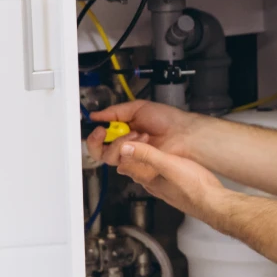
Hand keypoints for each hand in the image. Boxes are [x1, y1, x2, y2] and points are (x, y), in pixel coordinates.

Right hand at [85, 100, 200, 168]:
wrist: (182, 131)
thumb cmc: (166, 119)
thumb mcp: (137, 108)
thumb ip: (114, 112)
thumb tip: (95, 115)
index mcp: (122, 132)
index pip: (100, 140)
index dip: (94, 135)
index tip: (98, 127)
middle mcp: (125, 147)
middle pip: (98, 152)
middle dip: (97, 141)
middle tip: (104, 131)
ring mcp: (132, 158)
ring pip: (110, 157)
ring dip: (121, 142)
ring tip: (138, 133)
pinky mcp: (139, 168)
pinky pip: (125, 163)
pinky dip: (133, 149)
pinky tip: (145, 140)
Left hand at [113, 140, 227, 219]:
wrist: (212, 201)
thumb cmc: (193, 187)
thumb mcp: (168, 165)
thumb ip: (146, 155)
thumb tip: (124, 147)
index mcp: (146, 178)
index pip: (122, 164)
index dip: (123, 148)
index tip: (132, 136)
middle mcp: (151, 184)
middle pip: (132, 166)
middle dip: (132, 150)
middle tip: (143, 136)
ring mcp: (163, 186)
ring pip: (145, 169)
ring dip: (145, 155)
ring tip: (153, 142)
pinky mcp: (174, 186)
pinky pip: (158, 172)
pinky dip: (157, 161)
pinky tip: (168, 156)